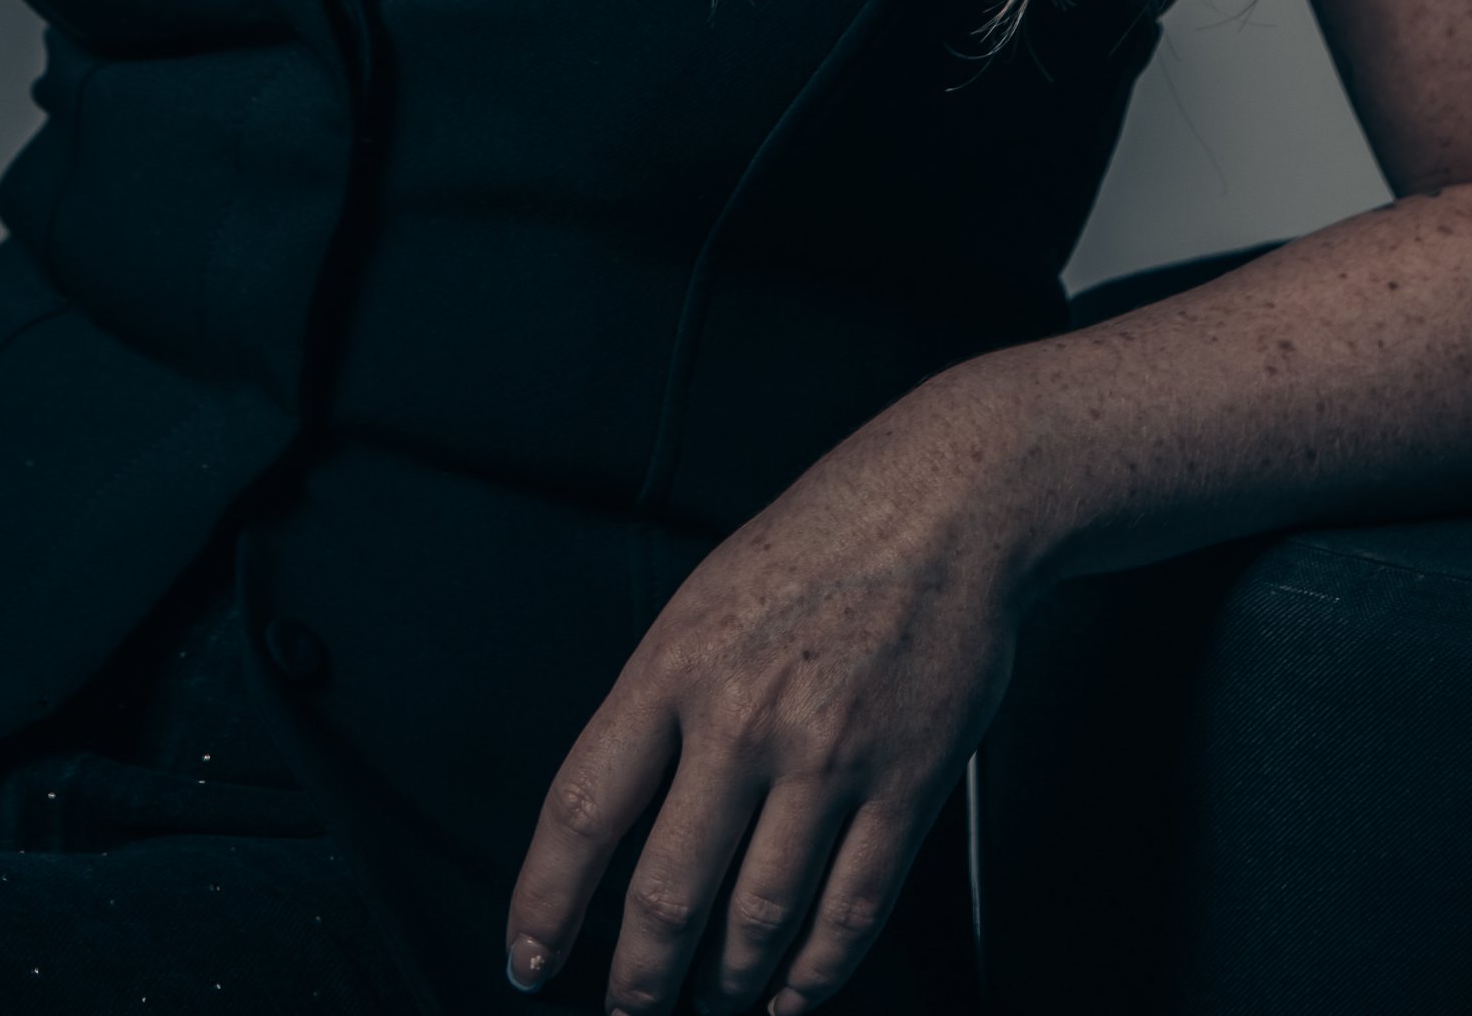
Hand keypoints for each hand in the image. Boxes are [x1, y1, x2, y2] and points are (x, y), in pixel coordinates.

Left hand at [505, 405, 1028, 1012]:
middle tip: (629, 1009)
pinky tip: (792, 994)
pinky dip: (815, 976)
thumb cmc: (815, 545)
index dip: (544, 902)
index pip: (583, 809)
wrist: (943, 506)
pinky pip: (850, 913)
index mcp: (674, 664)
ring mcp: (829, 758)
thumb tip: (619, 821)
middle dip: (639, 979)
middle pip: (669, 892)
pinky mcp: (906, 787)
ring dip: (726, 987)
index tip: (528, 961)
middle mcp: (743, 719)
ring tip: (710, 1002)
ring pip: (759, 922)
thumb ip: (661, 706)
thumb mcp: (701, 600)